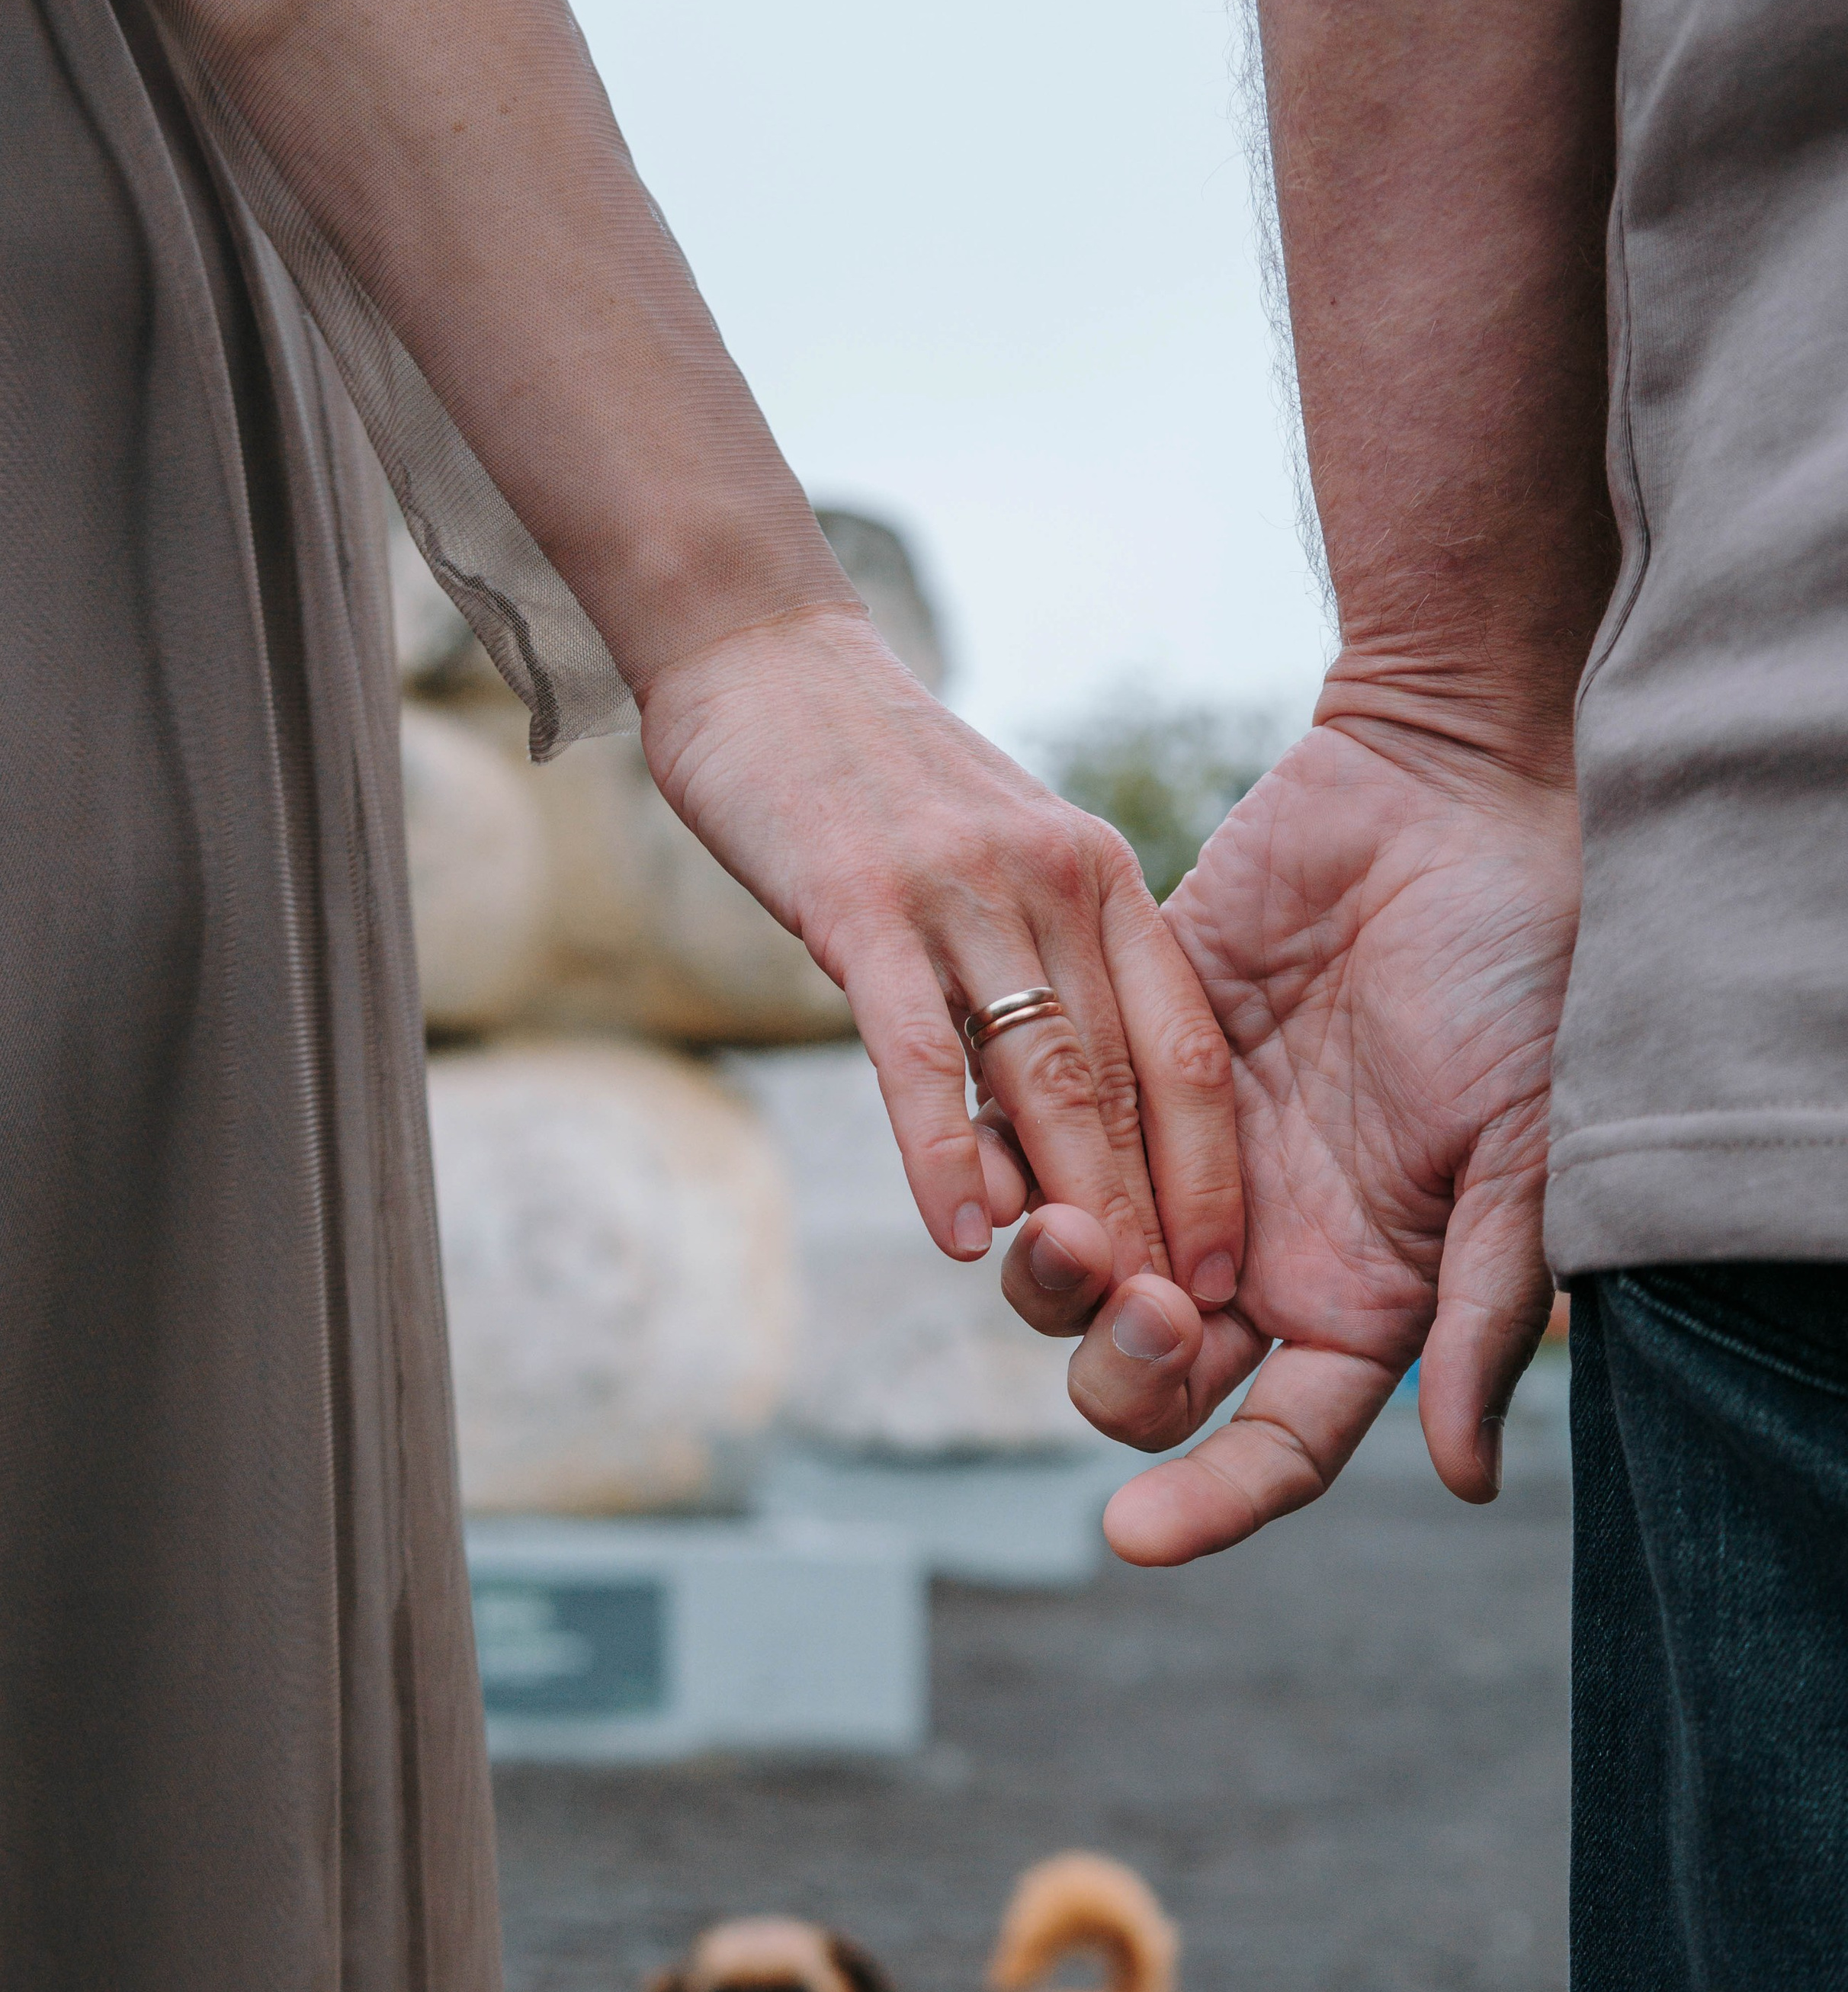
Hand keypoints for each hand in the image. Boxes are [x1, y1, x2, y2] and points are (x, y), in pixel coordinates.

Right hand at [637, 607, 1242, 1304]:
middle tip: (1175, 1333)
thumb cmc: (875, 786)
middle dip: (1158, 1219)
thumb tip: (1053, 1131)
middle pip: (1128, 1081)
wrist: (761, 658)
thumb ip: (1041, 976)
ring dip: (1075, 1203)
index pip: (1187, 1052)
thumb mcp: (998, 868)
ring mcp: (964, 892)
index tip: (1230, 1280)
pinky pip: (918, 1048)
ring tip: (1092, 1303)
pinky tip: (961, 1233)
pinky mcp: (863, 900)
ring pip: (1044, 1074)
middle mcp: (1057, 883)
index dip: (1215, 1174)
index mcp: (1104, 882)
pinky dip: (942, 1149)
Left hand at [1004, 717, 1578, 1560]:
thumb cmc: (1521, 970)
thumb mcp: (1525, 1148)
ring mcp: (1181, 1167)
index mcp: (1360, 1300)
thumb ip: (1483, 1309)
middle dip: (1122, 1374)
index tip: (1129, 1537)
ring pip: (1074, 1284)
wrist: (1445, 796)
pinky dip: (1002, 1172)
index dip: (1207, 1503)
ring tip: (1059, 1230)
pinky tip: (989, 1162)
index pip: (1273, 1447)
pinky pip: (1032, 1149)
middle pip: (1149, 1384)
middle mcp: (1259, 1257)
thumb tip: (1463, 1477)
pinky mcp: (1116, 1070)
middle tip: (1141, 1304)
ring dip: (1052, 1285)